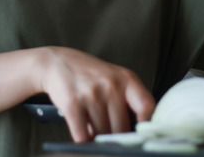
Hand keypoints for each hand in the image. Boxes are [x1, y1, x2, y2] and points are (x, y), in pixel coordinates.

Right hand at [38, 47, 154, 142]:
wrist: (56, 62)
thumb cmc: (88, 73)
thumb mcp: (114, 76)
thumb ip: (128, 98)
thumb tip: (136, 132)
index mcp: (126, 78)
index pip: (146, 105)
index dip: (146, 124)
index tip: (142, 135)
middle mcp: (111, 85)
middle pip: (122, 128)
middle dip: (115, 136)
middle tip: (109, 133)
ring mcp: (92, 94)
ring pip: (102, 134)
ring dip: (97, 137)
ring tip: (93, 127)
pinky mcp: (73, 104)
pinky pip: (83, 135)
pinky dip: (83, 140)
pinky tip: (83, 134)